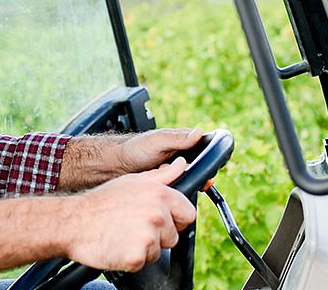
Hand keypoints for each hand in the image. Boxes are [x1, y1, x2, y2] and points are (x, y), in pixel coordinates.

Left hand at [58, 128, 203, 189]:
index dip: (210, 160)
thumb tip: (198, 133)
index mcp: (181, 142)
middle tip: (201, 183)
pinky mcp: (166, 185)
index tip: (213, 170)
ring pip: (189, 181)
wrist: (114, 167)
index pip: (203, 150)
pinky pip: (177, 191)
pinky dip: (176, 193)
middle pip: (199, 168)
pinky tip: (169, 191)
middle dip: (200, 176)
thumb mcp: (156, 141)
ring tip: (175, 183)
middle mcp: (179, 157)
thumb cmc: (133, 149)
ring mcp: (173, 172)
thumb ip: (177, 138)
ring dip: (186, 185)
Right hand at [62, 157, 196, 271]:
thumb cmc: (101, 203)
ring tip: (122, 235)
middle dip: (158, 236)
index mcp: (159, 195)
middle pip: (173, 236)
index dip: (174, 219)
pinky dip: (131, 259)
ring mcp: (148, 237)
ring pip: (158, 251)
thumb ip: (161, 176)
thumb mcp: (132, 182)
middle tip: (133, 228)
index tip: (160, 221)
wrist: (73, 222)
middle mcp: (157, 214)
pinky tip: (117, 246)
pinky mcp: (137, 256)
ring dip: (144, 248)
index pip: (188, 214)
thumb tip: (181, 165)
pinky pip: (143, 263)